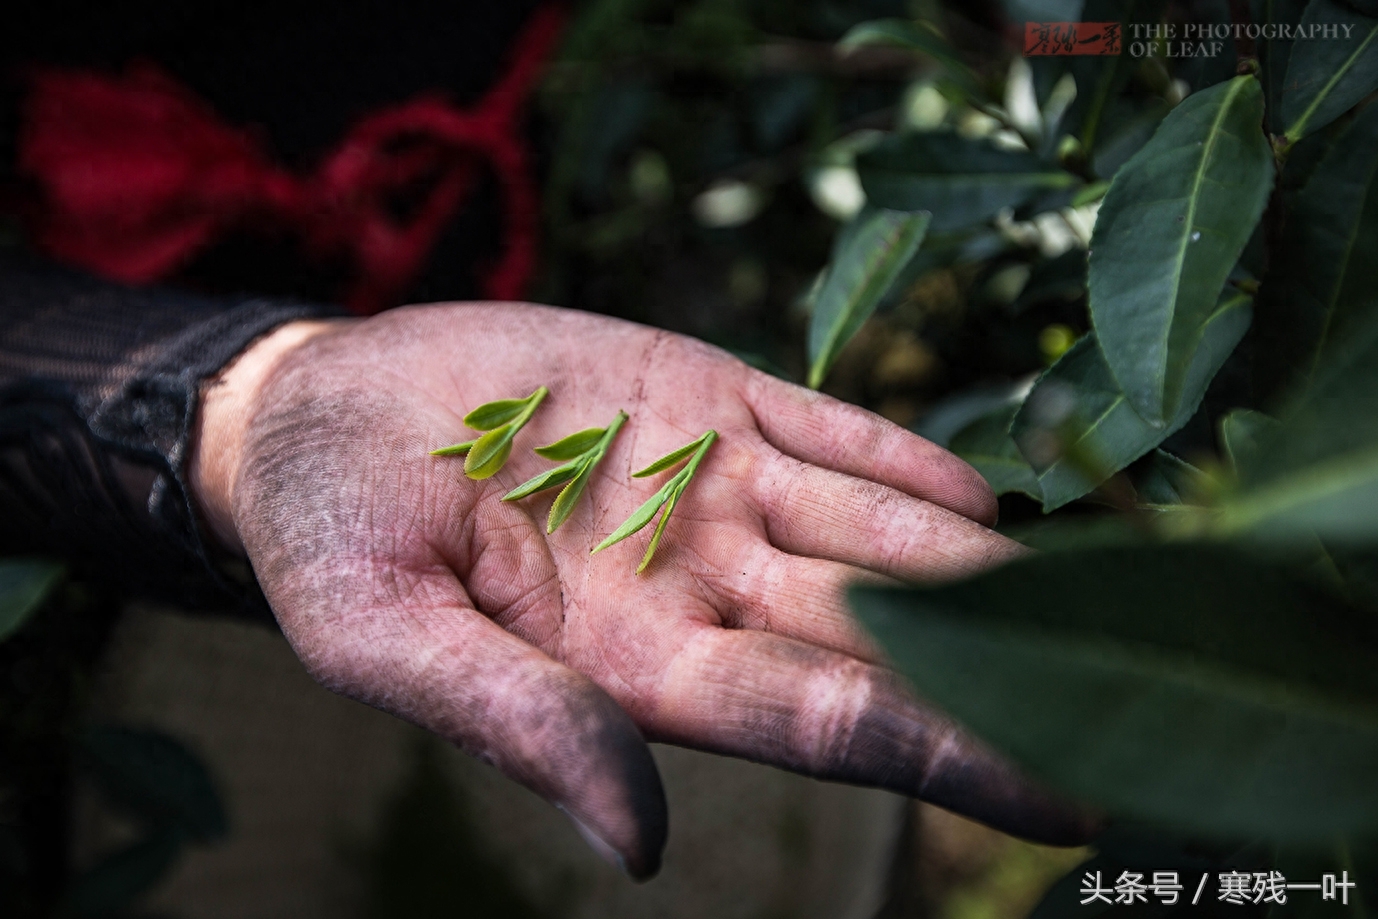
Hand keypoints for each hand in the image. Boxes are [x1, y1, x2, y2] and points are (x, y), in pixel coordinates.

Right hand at [191, 304, 1093, 878]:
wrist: (321, 415)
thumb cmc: (332, 542)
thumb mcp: (390, 641)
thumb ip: (516, 724)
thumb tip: (635, 845)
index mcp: (634, 669)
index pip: (818, 722)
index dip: (941, 755)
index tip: (1061, 799)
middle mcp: (700, 587)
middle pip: (879, 637)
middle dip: (999, 668)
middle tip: (1130, 691)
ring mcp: (712, 489)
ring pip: (877, 534)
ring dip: (981, 567)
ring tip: (1095, 591)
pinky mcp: (703, 395)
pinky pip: (826, 431)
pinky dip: (904, 462)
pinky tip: (984, 499)